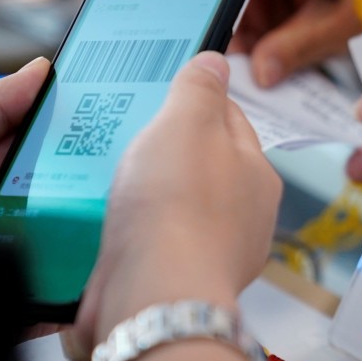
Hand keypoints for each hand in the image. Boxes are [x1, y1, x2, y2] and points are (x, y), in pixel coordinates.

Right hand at [65, 51, 281, 356]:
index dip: (196, 103)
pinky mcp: (173, 287)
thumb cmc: (176, 203)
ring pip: (173, 211)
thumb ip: (200, 87)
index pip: (232, 122)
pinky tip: (103, 227)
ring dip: (144, 200)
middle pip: (202, 169)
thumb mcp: (187, 120)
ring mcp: (209, 258)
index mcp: (257, 176)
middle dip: (166, 154)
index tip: (162, 96)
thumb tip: (217, 63)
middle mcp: (243, 220)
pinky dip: (129, 238)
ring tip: (105, 182)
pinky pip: (150, 249)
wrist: (153, 297)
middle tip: (126, 137)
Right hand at [200, 0, 361, 86]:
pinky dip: (246, 48)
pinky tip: (268, 62)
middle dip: (225, 3)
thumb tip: (260, 71)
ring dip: (236, 33)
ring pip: (220, 2)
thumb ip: (300, 45)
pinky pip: (236, 26)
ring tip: (265, 56)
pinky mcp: (258, 9)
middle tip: (247, 37)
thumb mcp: (343, 22)